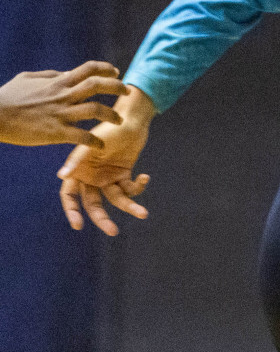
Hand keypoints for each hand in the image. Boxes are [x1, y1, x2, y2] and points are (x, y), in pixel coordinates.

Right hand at [0, 62, 128, 147]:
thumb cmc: (7, 97)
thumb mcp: (28, 78)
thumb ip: (50, 75)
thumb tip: (65, 73)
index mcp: (57, 82)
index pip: (88, 69)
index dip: (105, 68)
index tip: (115, 72)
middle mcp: (63, 95)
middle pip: (98, 85)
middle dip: (116, 87)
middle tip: (127, 92)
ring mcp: (61, 114)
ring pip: (96, 110)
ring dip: (112, 115)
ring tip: (120, 120)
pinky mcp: (56, 132)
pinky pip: (82, 137)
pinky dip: (95, 141)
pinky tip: (101, 145)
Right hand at [57, 85, 155, 235]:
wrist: (131, 120)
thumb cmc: (107, 129)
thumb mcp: (91, 144)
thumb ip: (77, 160)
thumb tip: (61, 177)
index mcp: (78, 171)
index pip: (70, 195)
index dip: (71, 210)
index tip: (78, 225)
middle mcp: (91, 177)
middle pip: (94, 203)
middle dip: (102, 218)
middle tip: (113, 231)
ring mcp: (108, 177)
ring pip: (116, 199)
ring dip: (130, 206)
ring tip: (143, 213)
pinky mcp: (124, 175)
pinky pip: (131, 188)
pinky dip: (139, 186)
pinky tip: (145, 177)